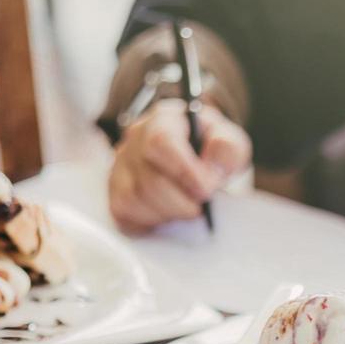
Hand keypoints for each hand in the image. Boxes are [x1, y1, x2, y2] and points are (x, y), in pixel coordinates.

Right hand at [107, 99, 252, 232]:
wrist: (196, 156)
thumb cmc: (210, 148)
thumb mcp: (229, 141)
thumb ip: (226, 149)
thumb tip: (211, 172)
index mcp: (162, 120)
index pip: (161, 143)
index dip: (184, 172)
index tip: (206, 191)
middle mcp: (134, 141)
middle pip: (149, 180)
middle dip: (182, 203)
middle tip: (201, 207)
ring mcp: (120, 167)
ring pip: (134, 200)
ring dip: (168, 213)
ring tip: (187, 208)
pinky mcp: (115, 194)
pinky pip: (125, 215)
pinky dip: (150, 222)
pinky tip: (168, 214)